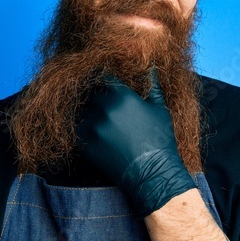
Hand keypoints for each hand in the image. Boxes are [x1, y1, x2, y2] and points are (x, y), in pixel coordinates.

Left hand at [76, 69, 195, 215]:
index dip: (105, 79)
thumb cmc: (160, 139)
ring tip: (104, 122)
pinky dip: (86, 129)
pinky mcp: (85, 143)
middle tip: (106, 106)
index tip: (107, 84)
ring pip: (84, 111)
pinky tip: (98, 134)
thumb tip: (151, 67)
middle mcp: (104, 108)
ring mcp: (93, 126)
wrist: (152, 173)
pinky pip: (79, 129)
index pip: (104, 77)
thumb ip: (152, 86)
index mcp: (122, 96)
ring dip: (91, 113)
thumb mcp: (159, 109)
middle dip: (98, 97)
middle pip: (92, 94)